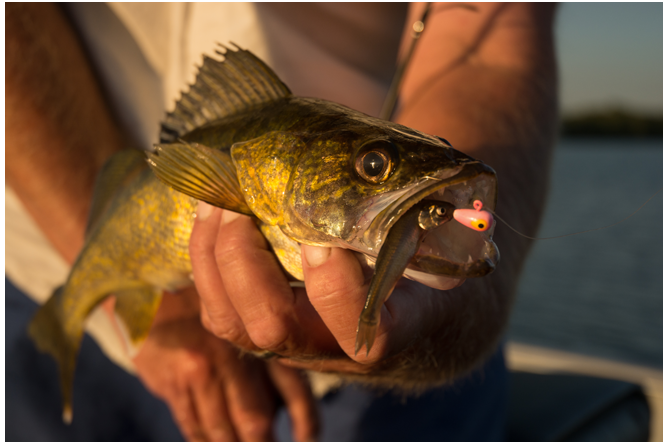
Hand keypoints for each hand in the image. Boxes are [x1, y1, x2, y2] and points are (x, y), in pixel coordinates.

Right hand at [131, 289, 318, 441]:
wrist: (155, 295)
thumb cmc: (210, 318)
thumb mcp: (247, 328)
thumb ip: (267, 364)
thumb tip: (284, 412)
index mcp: (264, 341)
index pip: (296, 392)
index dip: (306, 424)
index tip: (307, 441)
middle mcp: (236, 356)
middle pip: (257, 420)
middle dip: (264, 443)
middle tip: (267, 443)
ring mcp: (203, 371)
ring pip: (223, 431)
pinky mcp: (174, 383)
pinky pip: (192, 426)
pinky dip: (204, 440)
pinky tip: (212, 441)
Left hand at [190, 204, 452, 373]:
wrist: (415, 320)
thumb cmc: (430, 275)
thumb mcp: (443, 251)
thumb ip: (419, 220)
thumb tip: (383, 160)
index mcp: (385, 334)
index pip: (357, 328)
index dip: (334, 285)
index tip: (324, 236)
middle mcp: (329, 349)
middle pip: (271, 325)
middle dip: (245, 261)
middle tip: (242, 203)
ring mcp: (289, 344)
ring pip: (231, 321)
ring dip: (214, 258)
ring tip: (215, 199)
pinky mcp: (261, 330)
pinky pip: (218, 308)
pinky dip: (204, 261)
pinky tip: (210, 216)